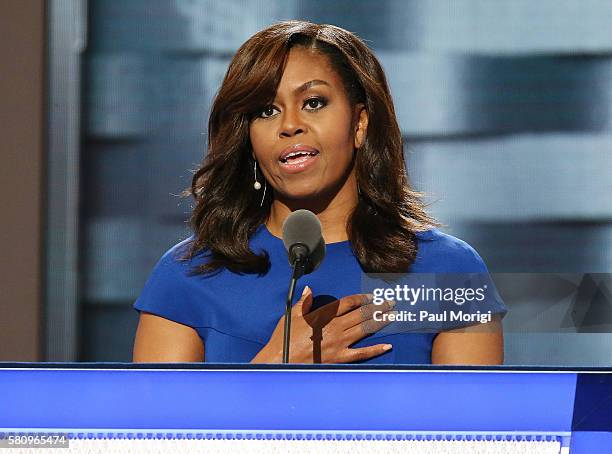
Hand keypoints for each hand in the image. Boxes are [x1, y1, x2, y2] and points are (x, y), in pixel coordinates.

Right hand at [251, 286, 395, 363]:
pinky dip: (375, 349)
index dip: (361, 298)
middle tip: (390, 303)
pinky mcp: (340, 357)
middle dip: (377, 307)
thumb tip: (309, 290)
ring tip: (392, 316)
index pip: (348, 303)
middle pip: (360, 314)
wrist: (281, 359)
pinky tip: (387, 346)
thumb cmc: (285, 338)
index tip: (371, 296)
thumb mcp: (291, 316)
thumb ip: (304, 302)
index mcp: (324, 315)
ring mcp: (339, 343)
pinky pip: (362, 353)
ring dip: (379, 322)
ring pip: (364, 330)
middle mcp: (335, 327)